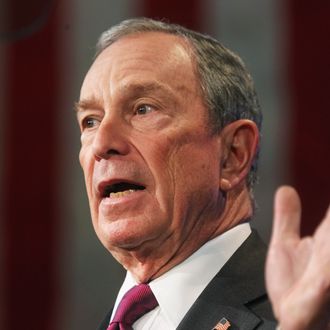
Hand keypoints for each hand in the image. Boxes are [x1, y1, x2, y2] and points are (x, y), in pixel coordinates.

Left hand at [266, 186, 329, 329]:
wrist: (292, 321)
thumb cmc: (294, 288)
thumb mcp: (285, 245)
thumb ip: (287, 218)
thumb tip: (286, 189)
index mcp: (328, 239)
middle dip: (329, 222)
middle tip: (324, 233)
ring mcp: (329, 269)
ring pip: (329, 239)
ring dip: (327, 232)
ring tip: (321, 262)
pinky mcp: (323, 285)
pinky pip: (325, 279)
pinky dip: (323, 276)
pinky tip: (322, 274)